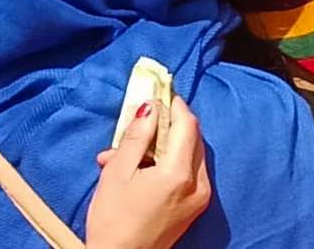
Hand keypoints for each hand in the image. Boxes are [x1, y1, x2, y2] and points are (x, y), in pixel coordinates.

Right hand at [87, 98, 212, 248]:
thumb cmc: (113, 221)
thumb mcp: (118, 172)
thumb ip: (137, 136)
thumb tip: (150, 106)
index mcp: (180, 173)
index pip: (187, 124)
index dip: (174, 104)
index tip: (158, 92)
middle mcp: (198, 184)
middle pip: (192, 138)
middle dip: (167, 124)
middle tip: (141, 118)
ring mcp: (199, 198)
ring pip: (189, 154)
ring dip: (164, 145)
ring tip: (128, 152)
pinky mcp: (194, 208)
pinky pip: (187, 173)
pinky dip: (168, 163)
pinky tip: (139, 168)